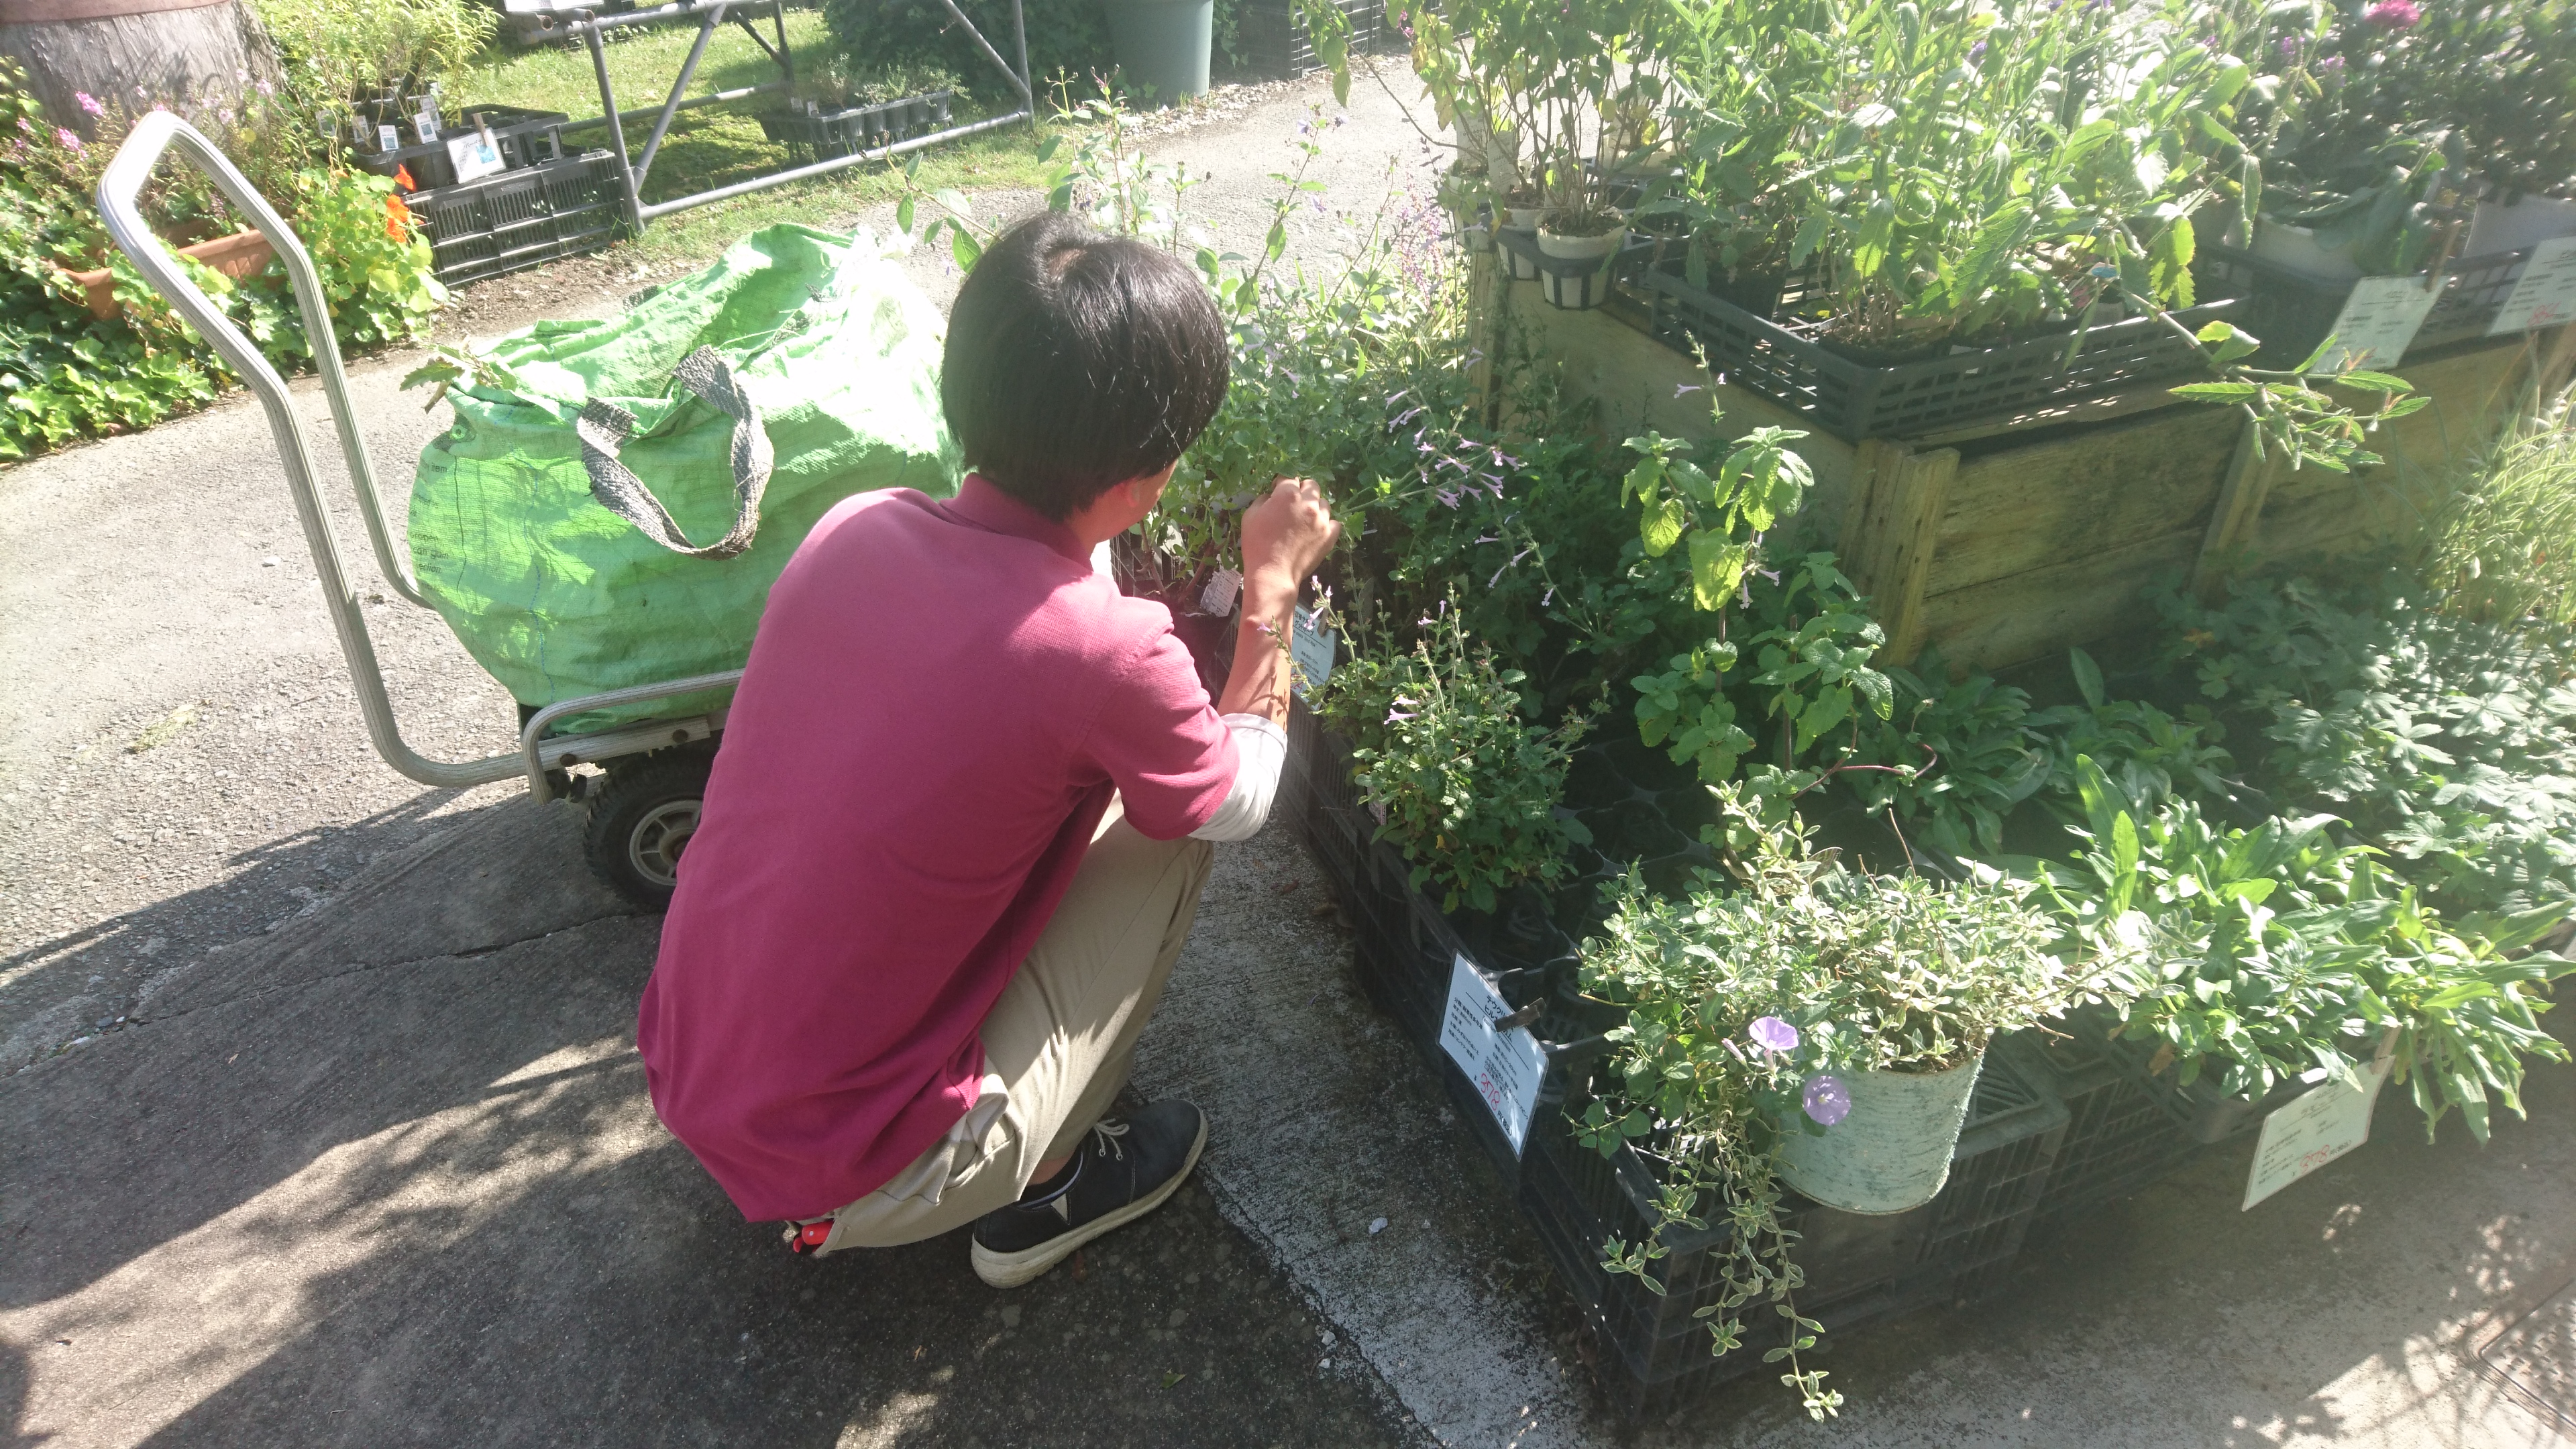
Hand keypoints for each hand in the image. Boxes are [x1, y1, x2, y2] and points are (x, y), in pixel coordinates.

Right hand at [1239, 476, 1339, 596]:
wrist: (1272, 573)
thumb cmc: (1257, 544)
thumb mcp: (1250, 516)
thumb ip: (1262, 499)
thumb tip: (1271, 495)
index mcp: (1287, 494)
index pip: (1289, 477)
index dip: (1282, 484)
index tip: (1277, 491)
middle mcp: (1308, 503)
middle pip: (1312, 485)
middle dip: (1302, 490)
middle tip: (1293, 503)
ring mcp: (1322, 519)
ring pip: (1324, 503)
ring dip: (1315, 507)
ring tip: (1305, 519)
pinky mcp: (1330, 535)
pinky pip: (1334, 522)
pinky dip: (1327, 524)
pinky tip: (1316, 530)